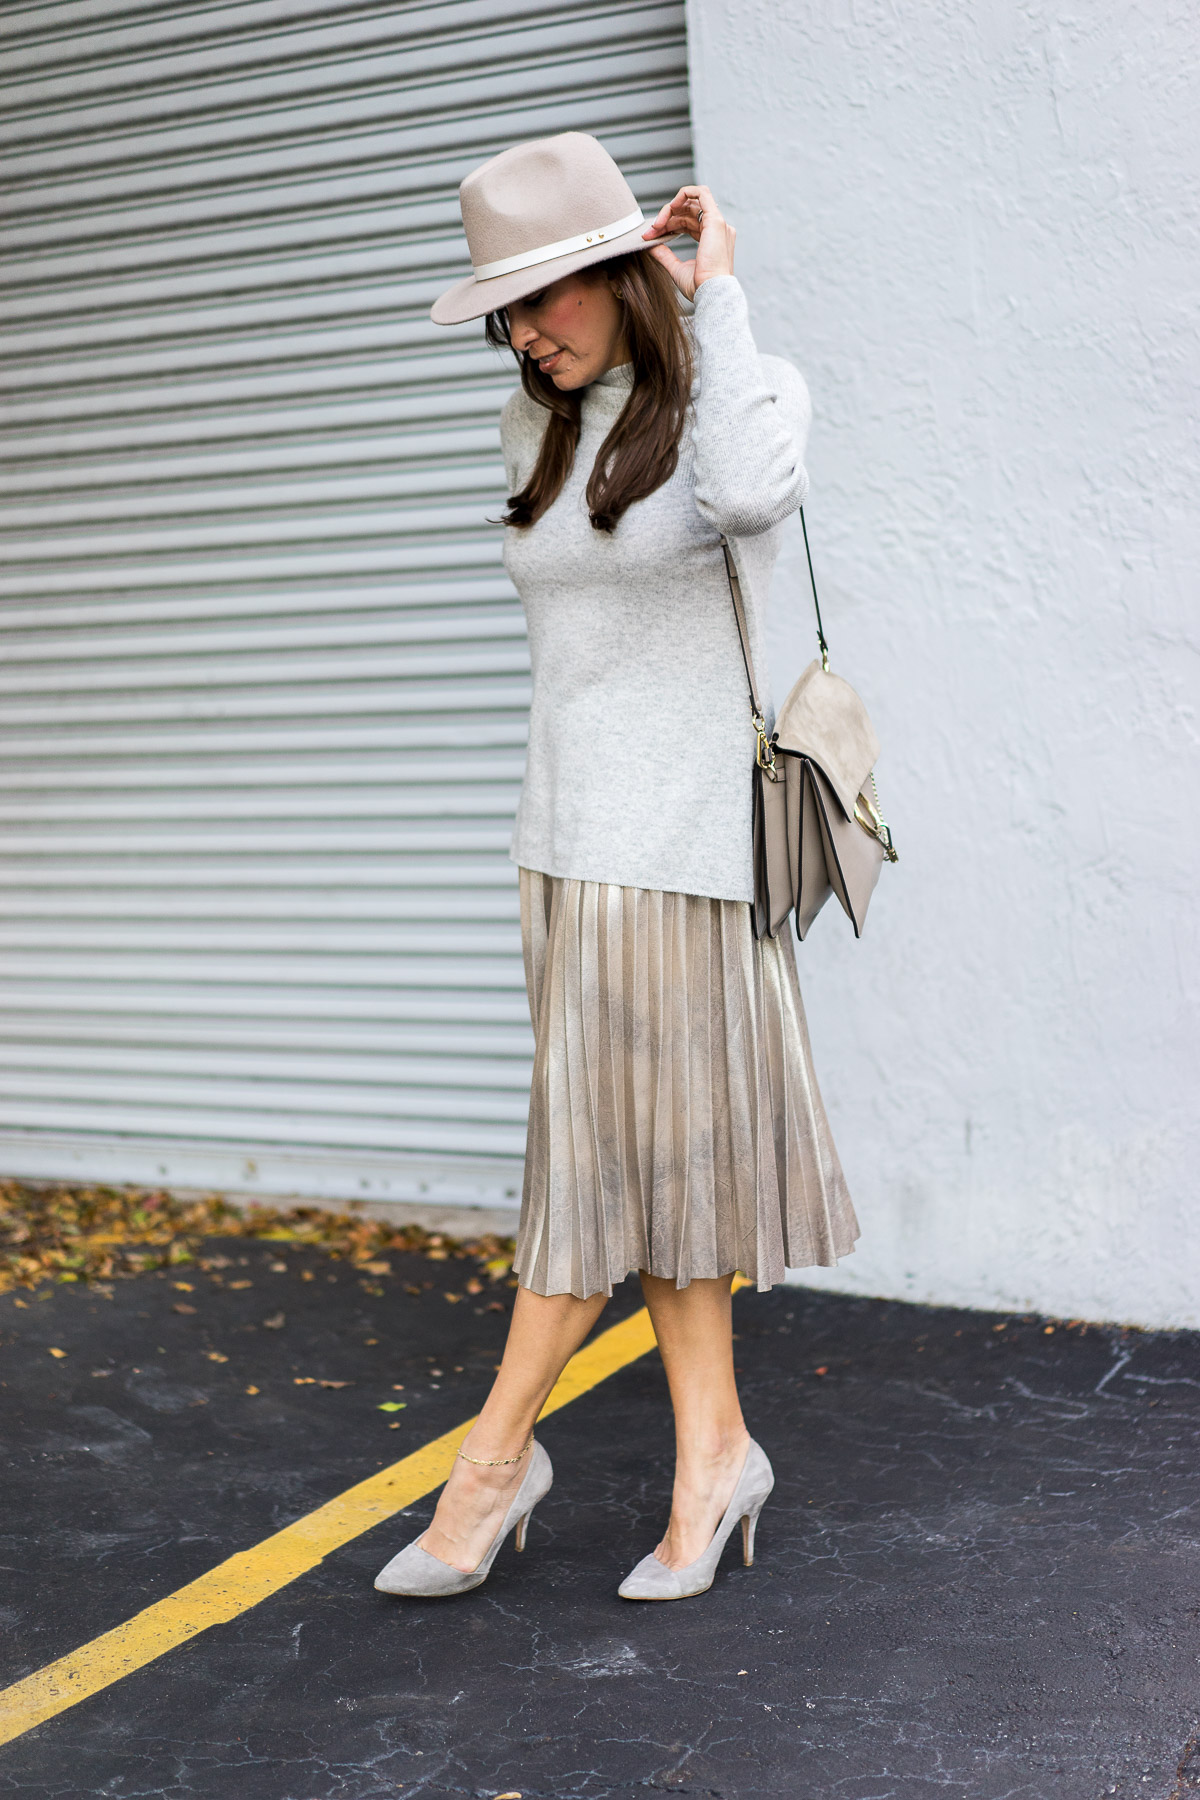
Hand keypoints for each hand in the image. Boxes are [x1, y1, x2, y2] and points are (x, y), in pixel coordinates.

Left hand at [641, 183, 735, 301]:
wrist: (711, 293)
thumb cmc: (699, 287)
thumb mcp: (676, 268)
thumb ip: (664, 254)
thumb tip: (650, 244)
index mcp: (711, 240)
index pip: (687, 223)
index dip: (667, 225)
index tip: (651, 236)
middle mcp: (716, 230)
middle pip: (687, 212)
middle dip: (666, 218)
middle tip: (650, 232)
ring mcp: (717, 223)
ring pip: (691, 202)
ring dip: (670, 209)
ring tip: (657, 224)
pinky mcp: (715, 220)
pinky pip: (702, 193)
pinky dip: (684, 193)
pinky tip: (671, 206)